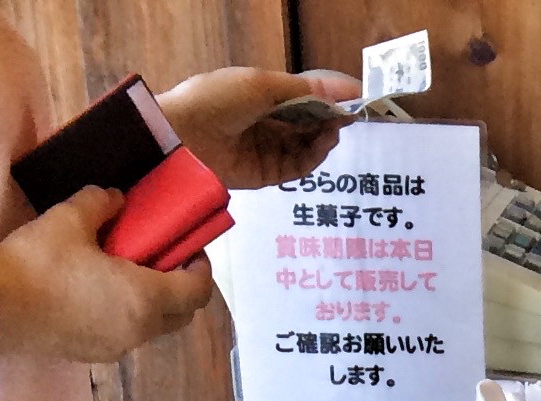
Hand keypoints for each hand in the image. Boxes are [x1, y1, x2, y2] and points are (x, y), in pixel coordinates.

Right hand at [0, 188, 212, 360]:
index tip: (192, 248)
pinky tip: (105, 289)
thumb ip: (101, 204)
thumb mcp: (71, 219)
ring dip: (155, 301)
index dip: (202, 269)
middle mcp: (140, 331)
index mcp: (145, 299)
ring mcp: (118, 347)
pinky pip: (127, 333)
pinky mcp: (94, 354)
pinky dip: (130, 313)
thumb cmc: (39, 262)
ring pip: (154, 327)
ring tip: (132, 269)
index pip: (196, 292)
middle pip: (181, 315)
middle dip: (182, 288)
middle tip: (166, 258)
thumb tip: (117, 199)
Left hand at [158, 67, 363, 191]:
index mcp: (261, 94)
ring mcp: (266, 149)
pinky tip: (322, 145)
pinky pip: (297, 167)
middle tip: (351, 116)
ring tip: (335, 129)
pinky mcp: (265, 176)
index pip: (303, 96)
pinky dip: (313, 157)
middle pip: (308, 122)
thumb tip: (342, 93)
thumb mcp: (260, 84)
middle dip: (330, 117)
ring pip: (307, 146)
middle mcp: (266, 122)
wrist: (181, 135)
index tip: (358, 97)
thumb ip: (302, 91)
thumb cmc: (216, 99)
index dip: (330, 97)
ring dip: (324, 137)